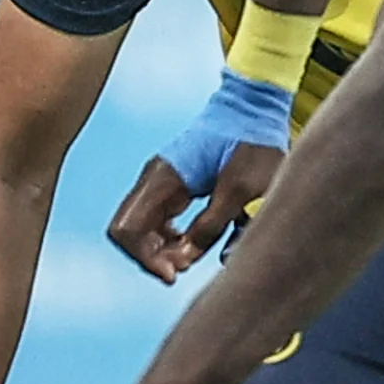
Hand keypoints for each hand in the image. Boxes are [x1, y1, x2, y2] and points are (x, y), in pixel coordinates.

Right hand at [107, 139, 281, 282]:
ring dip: (162, 250)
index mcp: (163, 179)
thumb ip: (213, 225)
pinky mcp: (177, 186)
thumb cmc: (252, 144)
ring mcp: (164, 183)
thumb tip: (186, 258)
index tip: (173, 274)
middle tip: (184, 270)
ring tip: (190, 260)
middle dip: (153, 257)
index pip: (127, 229)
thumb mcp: (240, 190)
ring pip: (144, 228)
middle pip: (130, 232)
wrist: (255, 109)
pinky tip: (193, 246)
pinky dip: (172, 239)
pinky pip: (161, 220)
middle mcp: (155, 181)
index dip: (144, 258)